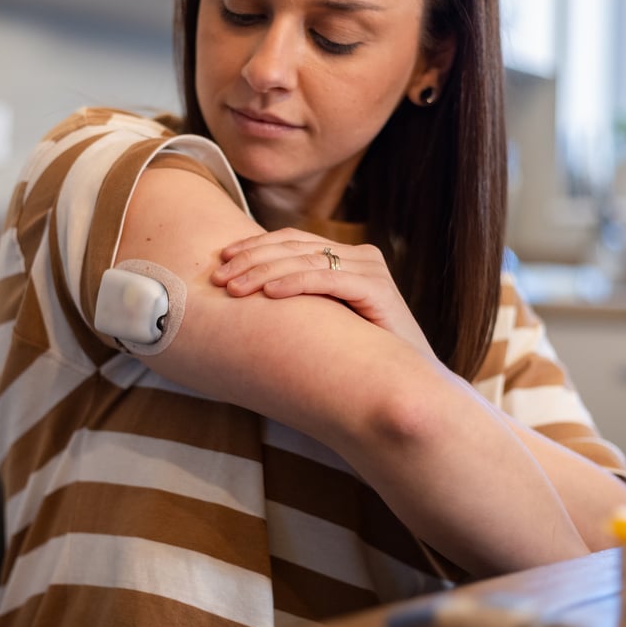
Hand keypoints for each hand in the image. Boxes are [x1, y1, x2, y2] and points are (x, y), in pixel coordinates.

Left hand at [212, 228, 435, 357]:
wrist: (405, 385)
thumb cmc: (358, 359)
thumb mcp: (322, 321)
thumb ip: (298, 302)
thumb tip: (242, 296)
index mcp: (347, 258)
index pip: (293, 241)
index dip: (255, 246)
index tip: (221, 259)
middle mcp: (361, 256)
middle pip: (295, 246)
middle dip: (252, 259)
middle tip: (219, 277)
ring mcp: (371, 270)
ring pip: (306, 260)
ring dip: (264, 272)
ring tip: (235, 288)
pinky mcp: (378, 289)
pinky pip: (327, 279)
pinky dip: (294, 283)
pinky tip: (268, 294)